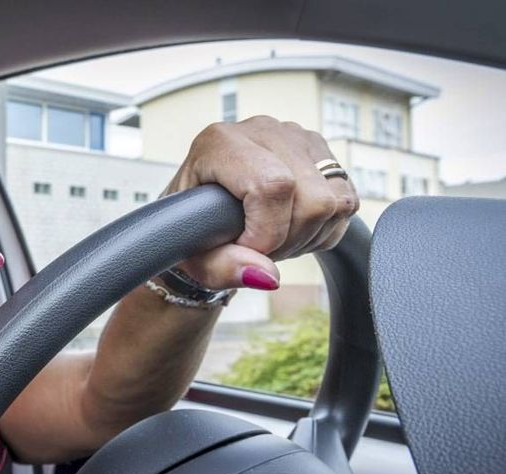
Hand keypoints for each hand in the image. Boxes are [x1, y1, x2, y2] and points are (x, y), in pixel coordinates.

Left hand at [165, 115, 359, 290]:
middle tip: (258, 250)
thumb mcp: (193, 254)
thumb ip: (221, 267)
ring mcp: (298, 138)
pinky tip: (292, 230)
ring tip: (273, 239)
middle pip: (312, 198)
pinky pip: (348, 202)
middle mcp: (264, 131)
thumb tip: (267, 275)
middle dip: (288, 240)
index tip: (247, 249)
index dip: (267, 232)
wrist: (201, 215)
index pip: (272, 186)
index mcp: (221, 143)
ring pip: (337, 201)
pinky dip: (325, 230)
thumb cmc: (192, 229)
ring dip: (308, 236)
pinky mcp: (322, 155)